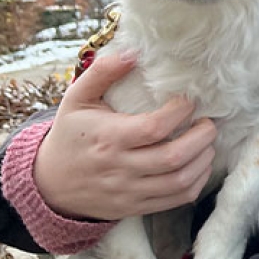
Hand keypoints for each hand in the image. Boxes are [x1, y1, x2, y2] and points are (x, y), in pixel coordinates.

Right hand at [33, 52, 217, 220]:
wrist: (49, 184)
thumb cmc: (70, 134)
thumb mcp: (76, 98)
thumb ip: (102, 72)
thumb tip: (133, 52)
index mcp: (108, 138)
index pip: (154, 128)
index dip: (180, 112)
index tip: (189, 100)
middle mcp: (120, 167)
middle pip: (174, 157)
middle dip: (202, 137)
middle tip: (209, 122)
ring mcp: (129, 191)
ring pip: (180, 181)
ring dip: (203, 160)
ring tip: (207, 142)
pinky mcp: (135, 207)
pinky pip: (175, 199)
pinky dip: (196, 182)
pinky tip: (199, 164)